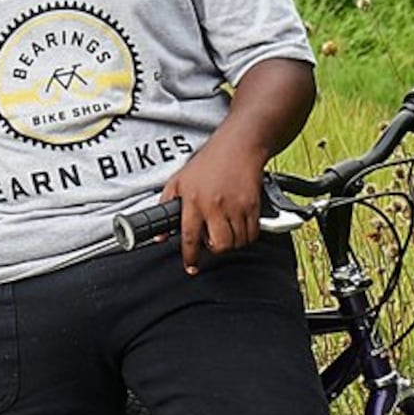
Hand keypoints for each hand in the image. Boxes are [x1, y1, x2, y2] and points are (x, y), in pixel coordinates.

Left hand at [162, 140, 269, 269]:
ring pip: (238, 242)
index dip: (190, 256)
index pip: (189, 237)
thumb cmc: (206, 164)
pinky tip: (238, 228)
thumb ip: (165, 206)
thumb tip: (159, 235)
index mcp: (193, 202)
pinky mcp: (254, 206)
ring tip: (225, 233)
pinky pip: (253, 233)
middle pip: (220, 245)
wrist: (238, 147)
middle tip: (212, 242)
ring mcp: (237, 207)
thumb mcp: (177, 182)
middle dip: (216, 249)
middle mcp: (215, 207)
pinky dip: (246, 236)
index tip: (191, 267)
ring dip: (232, 243)